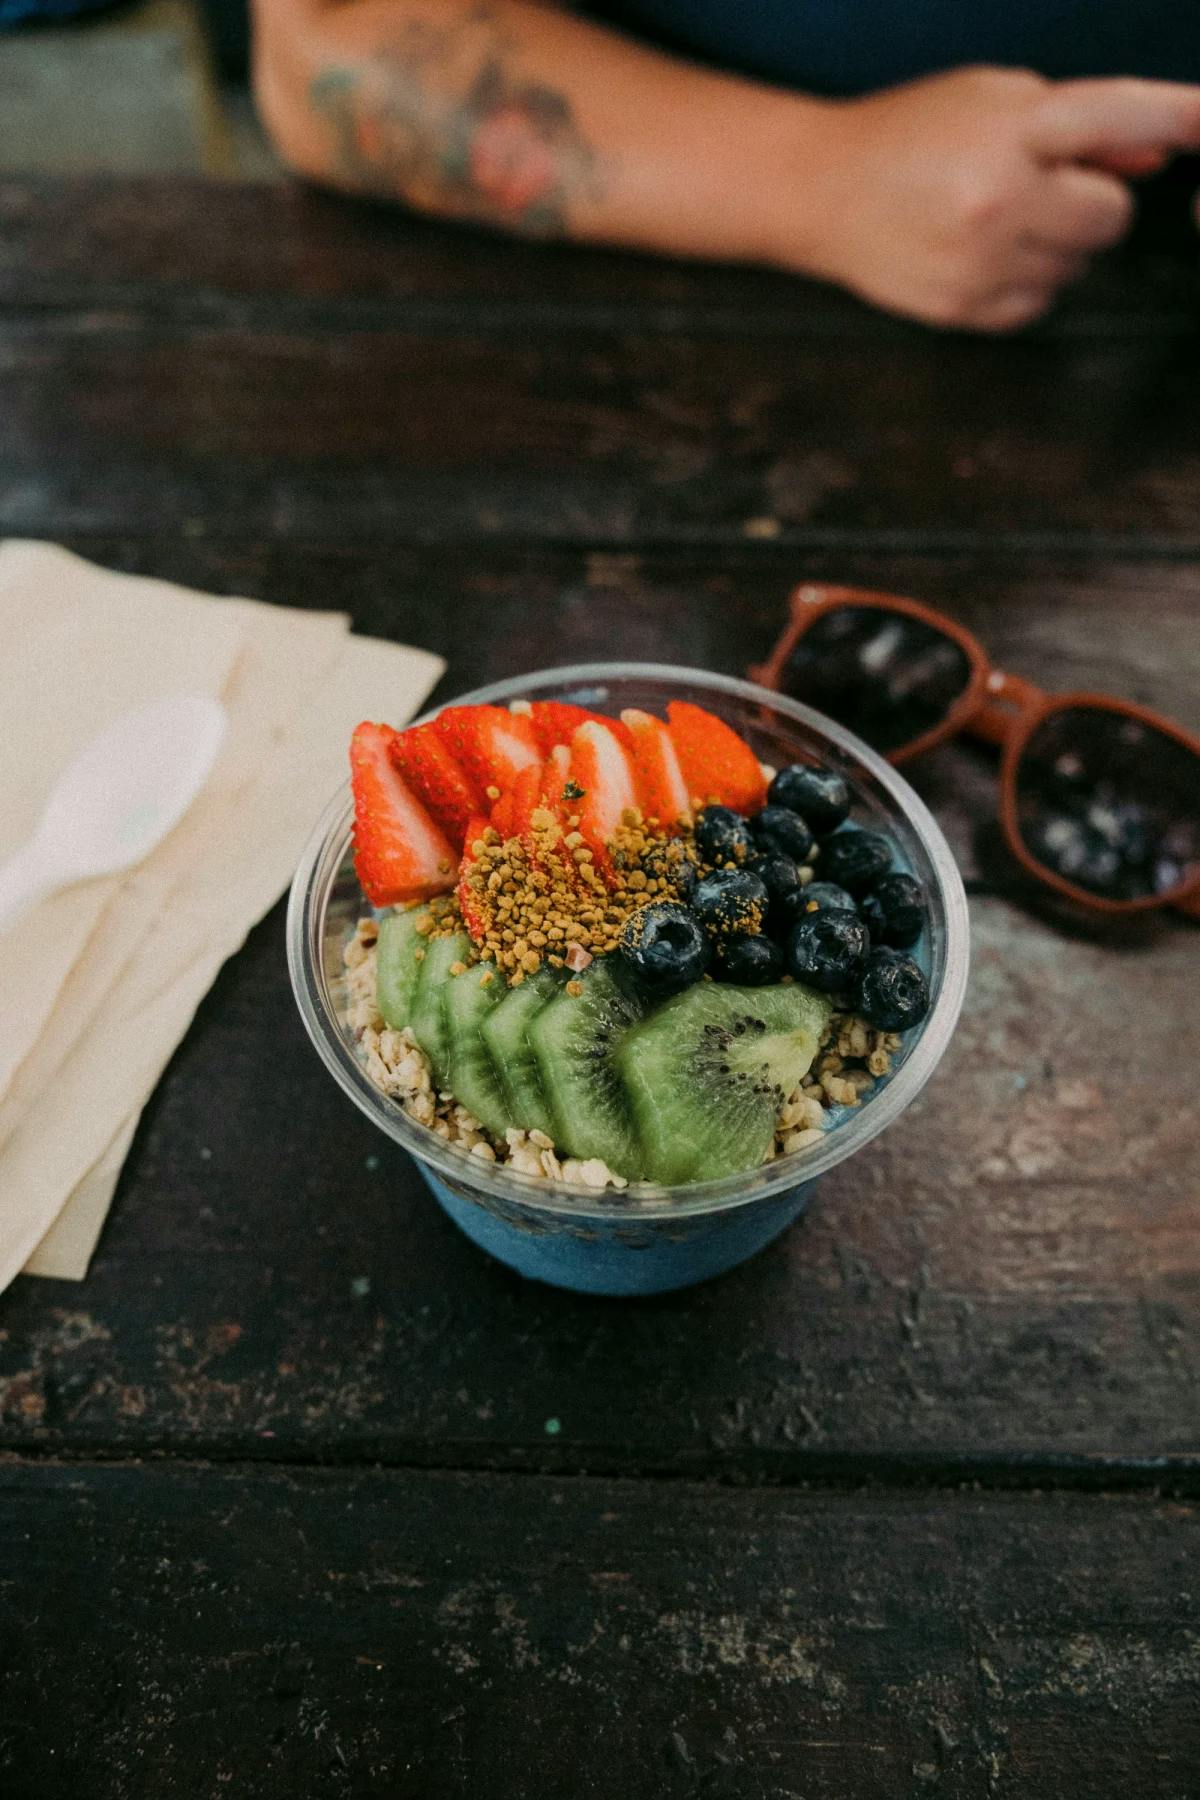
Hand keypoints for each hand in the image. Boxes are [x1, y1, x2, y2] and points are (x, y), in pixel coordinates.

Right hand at [785, 68, 1199, 330]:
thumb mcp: (989, 98)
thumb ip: (1078, 125)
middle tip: (1038, 188)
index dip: (1176, 116)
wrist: (820, 192)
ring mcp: (981, 261)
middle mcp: (999, 196)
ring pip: (1076, 267)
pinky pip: (1038, 306)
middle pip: (1109, 216)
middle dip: (1087, 203)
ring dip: (1053, 247)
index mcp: (1010, 128)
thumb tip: (1153, 153)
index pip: (1116, 116)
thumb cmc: (907, 136)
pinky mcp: (965, 309)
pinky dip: (1022, 284)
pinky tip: (978, 257)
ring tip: (994, 222)